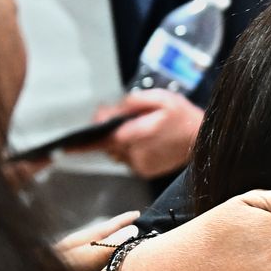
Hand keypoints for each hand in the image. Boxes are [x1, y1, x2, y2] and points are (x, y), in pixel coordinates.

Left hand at [54, 209, 140, 270]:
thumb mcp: (88, 257)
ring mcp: (70, 260)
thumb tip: (134, 230)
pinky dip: (101, 259)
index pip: (108, 227)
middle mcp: (76, 247)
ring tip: (122, 244)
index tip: (138, 213)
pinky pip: (90, 262)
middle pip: (101, 235)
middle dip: (118, 231)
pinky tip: (99, 267)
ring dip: (110, 245)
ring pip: (95, 248)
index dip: (124, 220)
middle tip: (135, 227)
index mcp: (82, 239)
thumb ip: (110, 245)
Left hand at [85, 89, 203, 178]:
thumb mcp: (161, 98)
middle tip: (119, 118)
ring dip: (120, 142)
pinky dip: (131, 150)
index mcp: (136, 136)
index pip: (102, 140)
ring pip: (117, 153)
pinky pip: (128, 160)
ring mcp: (140, 165)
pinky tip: (146, 141)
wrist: (204, 140)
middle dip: (109, 132)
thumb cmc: (183, 116)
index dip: (84, 141)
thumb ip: (133, 102)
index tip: (67, 145)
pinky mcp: (145, 172)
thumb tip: (111, 110)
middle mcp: (134, 154)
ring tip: (138, 129)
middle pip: (108, 145)